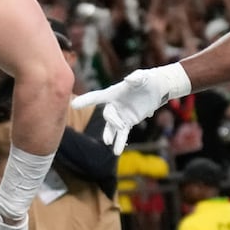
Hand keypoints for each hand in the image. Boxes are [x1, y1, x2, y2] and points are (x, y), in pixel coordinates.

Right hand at [71, 64, 189, 153]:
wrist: (156, 89)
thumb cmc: (147, 80)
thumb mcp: (142, 77)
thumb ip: (135, 78)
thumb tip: (128, 80)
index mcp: (113, 94)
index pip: (96, 97)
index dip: (85, 101)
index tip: (73, 105)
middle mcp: (114, 105)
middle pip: (108, 115)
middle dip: (112, 121)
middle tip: (121, 125)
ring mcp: (120, 115)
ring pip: (111, 127)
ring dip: (110, 135)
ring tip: (108, 142)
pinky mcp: (128, 123)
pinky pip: (122, 134)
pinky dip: (119, 142)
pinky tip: (117, 152)